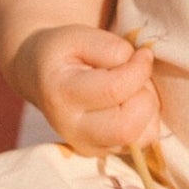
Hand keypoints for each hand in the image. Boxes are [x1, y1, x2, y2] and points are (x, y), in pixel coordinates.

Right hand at [11, 26, 159, 156]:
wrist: (41, 76)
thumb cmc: (62, 53)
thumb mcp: (77, 36)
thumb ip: (109, 46)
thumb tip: (140, 62)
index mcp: (62, 96)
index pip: (115, 90)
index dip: (140, 68)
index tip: (143, 53)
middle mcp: (72, 130)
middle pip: (127, 128)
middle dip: (145, 96)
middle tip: (136, 76)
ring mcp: (88, 146)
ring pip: (140, 138)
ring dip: (148, 108)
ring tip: (131, 88)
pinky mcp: (103, 152)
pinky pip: (143, 141)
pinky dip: (147, 119)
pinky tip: (130, 102)